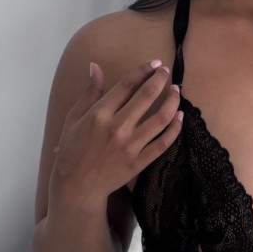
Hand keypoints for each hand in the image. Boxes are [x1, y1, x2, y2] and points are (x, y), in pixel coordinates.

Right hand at [52, 59, 183, 199]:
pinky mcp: (139, 162)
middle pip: (146, 96)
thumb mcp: (73, 118)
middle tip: (166, 71)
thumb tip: (95, 66)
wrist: (76, 187)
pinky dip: (175, 128)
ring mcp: (130, 146)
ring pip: (160, 118)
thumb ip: (89, 92)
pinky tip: (180, 116)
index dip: (143, 71)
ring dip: (172, 101)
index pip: (127, 85)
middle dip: (160, 79)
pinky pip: (163, 143)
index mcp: (99, 114)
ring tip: (177, 90)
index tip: (154, 64)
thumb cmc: (72, 150)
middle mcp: (117, 128)